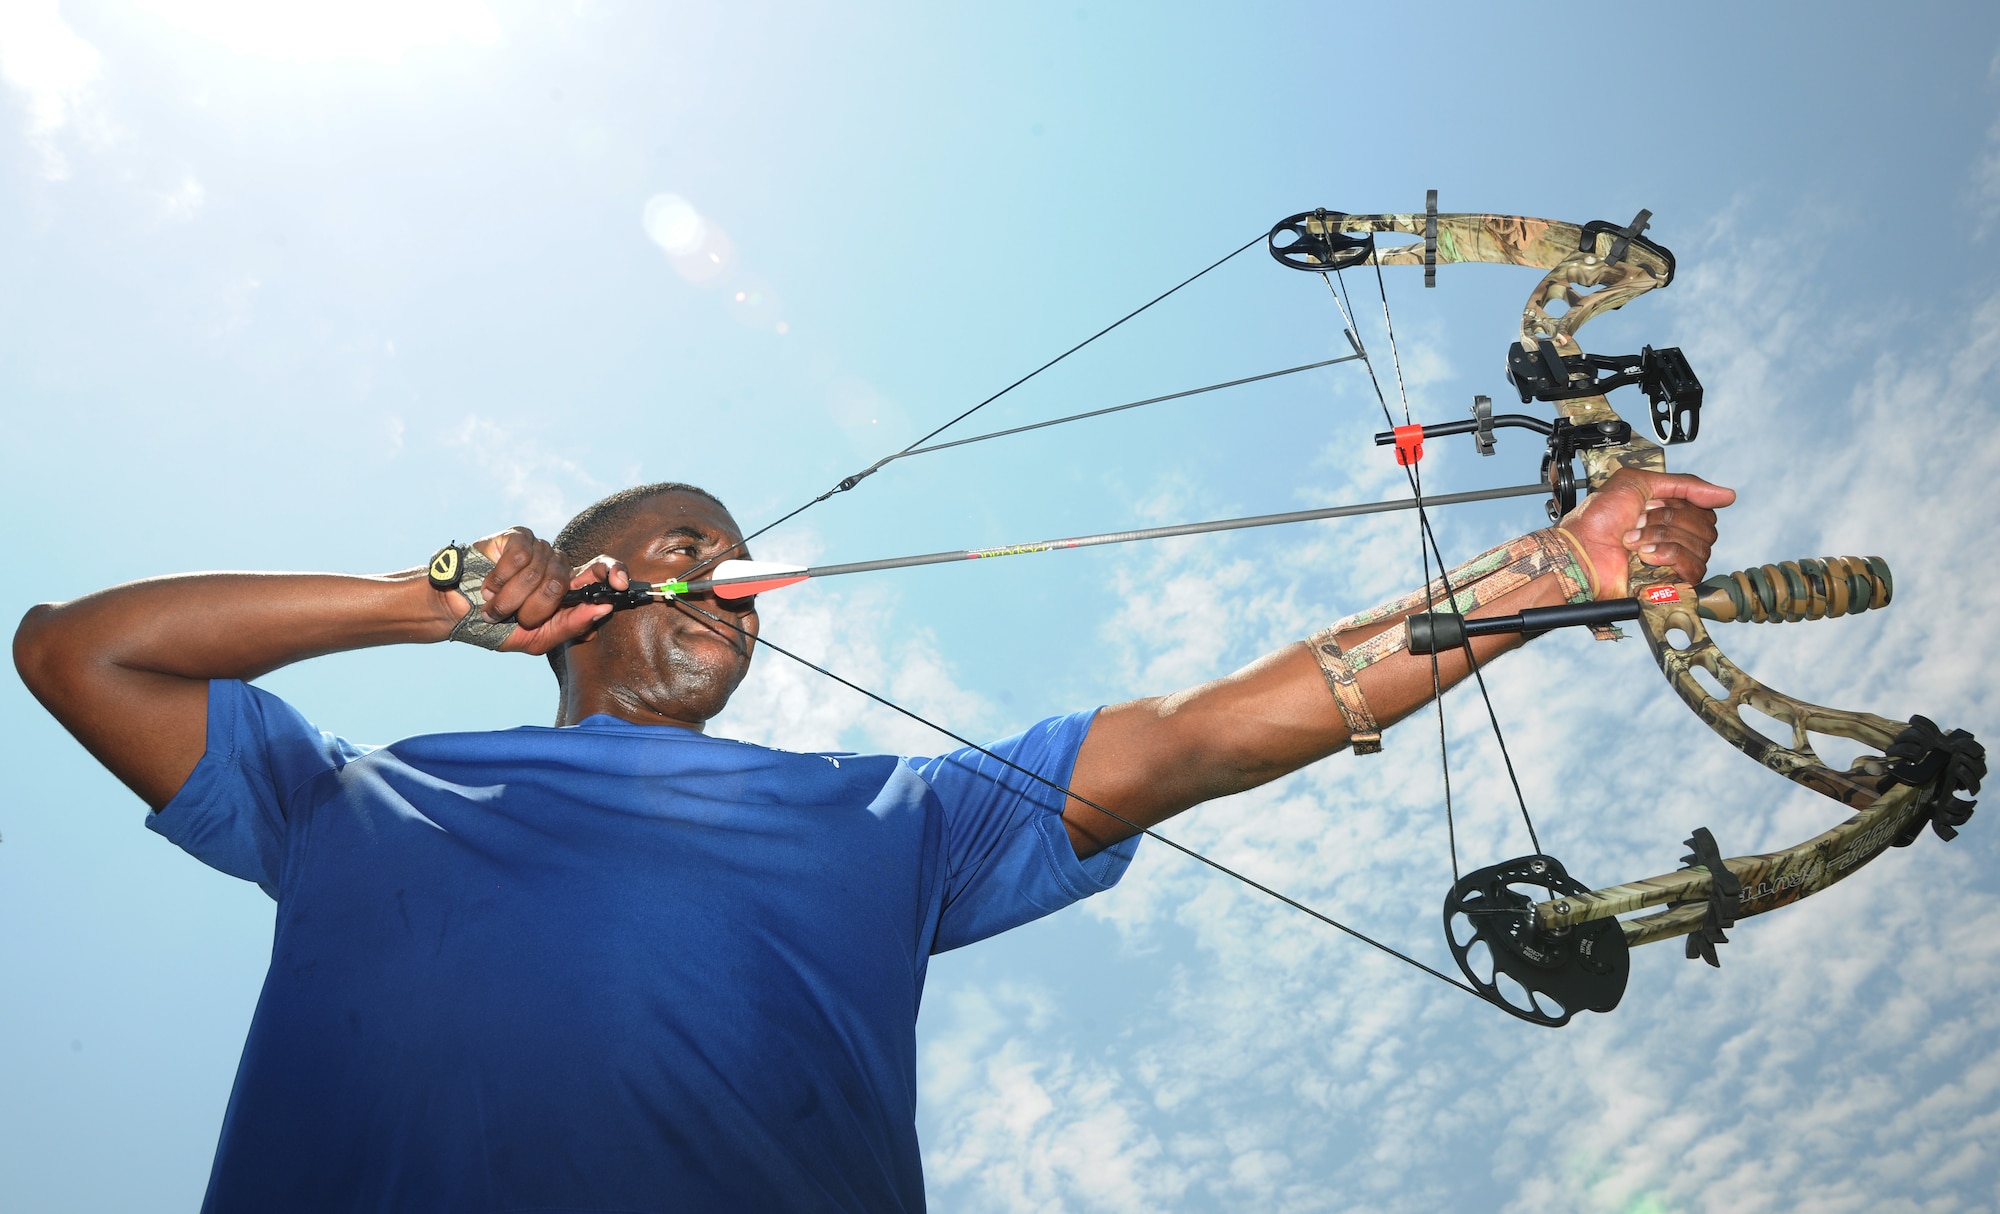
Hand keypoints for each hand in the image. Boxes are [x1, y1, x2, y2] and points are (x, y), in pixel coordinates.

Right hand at [441, 529, 629, 655]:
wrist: (460, 612)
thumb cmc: (502, 626)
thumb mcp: (538, 638)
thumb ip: (571, 626)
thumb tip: (603, 609)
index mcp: (569, 588)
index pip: (602, 570)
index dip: (614, 572)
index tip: (619, 584)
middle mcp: (558, 565)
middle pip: (562, 583)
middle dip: (534, 610)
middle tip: (515, 618)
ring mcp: (539, 548)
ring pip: (537, 573)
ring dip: (510, 599)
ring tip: (495, 605)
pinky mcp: (519, 536)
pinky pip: (519, 558)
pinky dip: (500, 579)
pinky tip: (490, 585)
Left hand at [1561, 468, 1736, 598]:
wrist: (1579, 551)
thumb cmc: (1597, 520)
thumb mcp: (1637, 483)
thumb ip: (1685, 484)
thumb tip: (1727, 494)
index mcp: (1668, 515)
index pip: (1703, 509)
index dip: (1681, 505)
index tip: (1652, 504)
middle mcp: (1674, 538)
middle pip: (1706, 527)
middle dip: (1669, 520)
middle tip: (1639, 522)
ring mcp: (1673, 562)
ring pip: (1701, 547)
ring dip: (1663, 538)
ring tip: (1634, 541)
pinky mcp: (1671, 583)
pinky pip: (1695, 568)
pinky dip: (1670, 556)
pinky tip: (1646, 556)